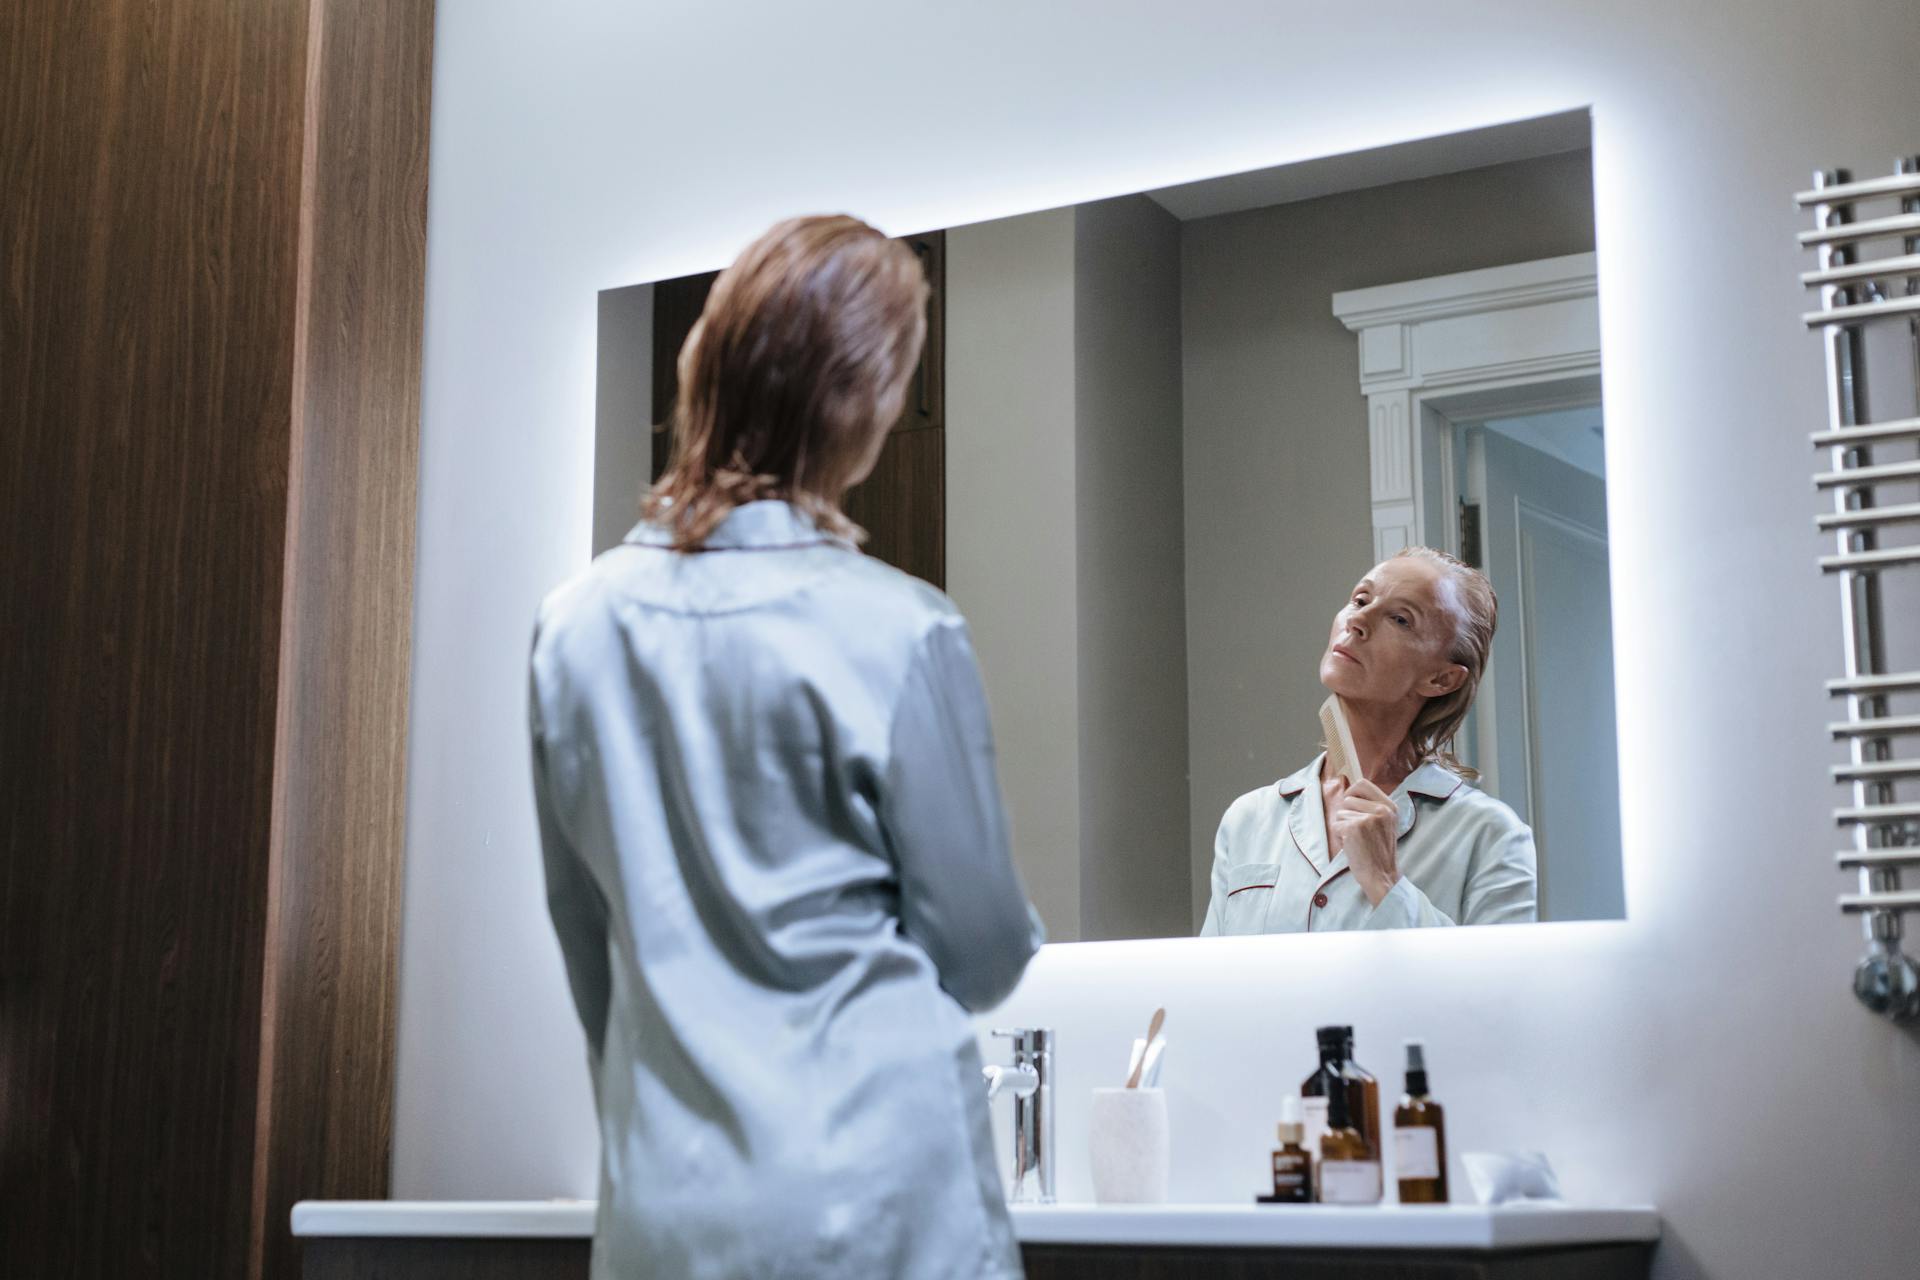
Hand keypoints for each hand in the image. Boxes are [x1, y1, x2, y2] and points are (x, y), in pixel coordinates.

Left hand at [1328, 778, 1399, 907]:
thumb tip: (1349, 793)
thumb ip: (1372, 807)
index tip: (1350, 803)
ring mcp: (1368, 818)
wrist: (1381, 875)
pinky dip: (1340, 836)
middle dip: (1347, 814)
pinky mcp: (1354, 828)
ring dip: (1343, 826)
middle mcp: (1381, 810)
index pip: (1363, 783)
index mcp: (1390, 806)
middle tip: (1357, 830)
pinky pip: (1336, 825)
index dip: (1352, 792)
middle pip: (1348, 799)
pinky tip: (1352, 845)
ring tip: (1357, 839)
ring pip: (1341, 813)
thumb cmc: (1379, 851)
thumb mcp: (1385, 824)